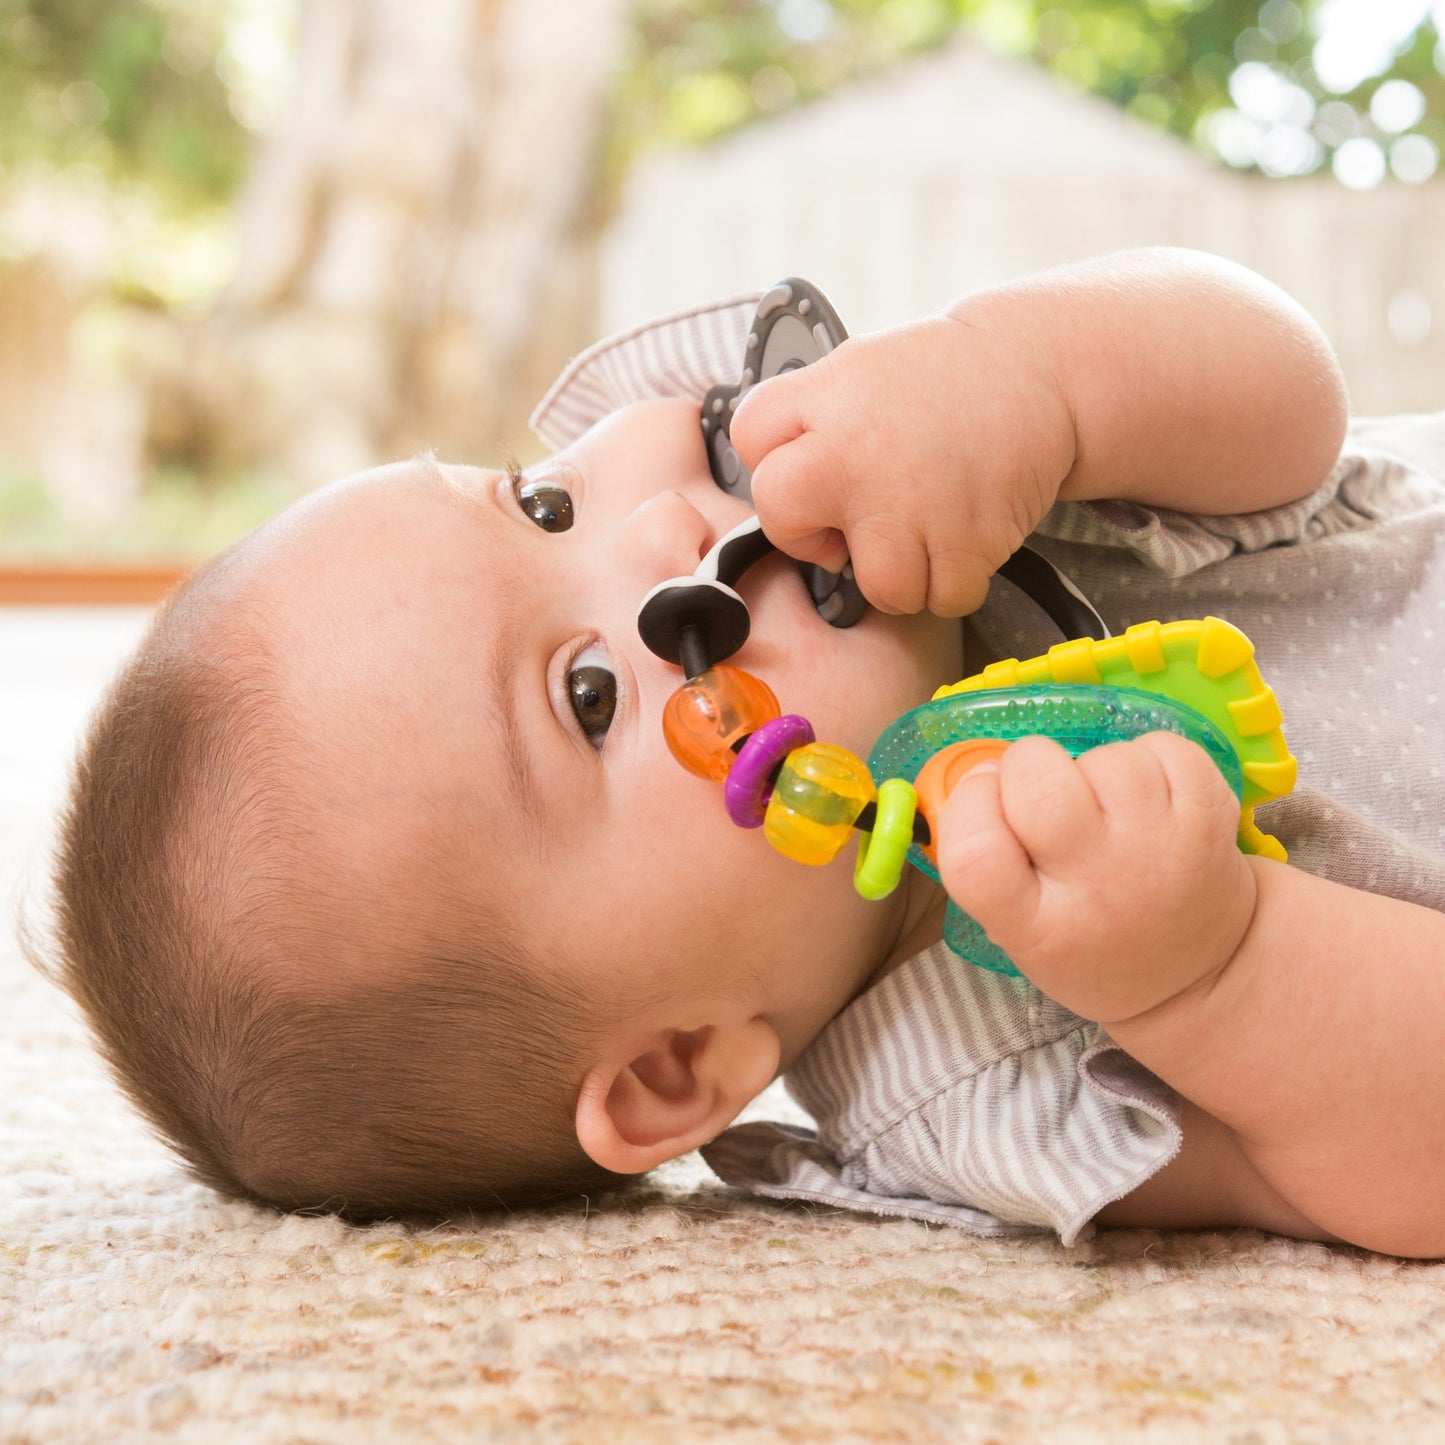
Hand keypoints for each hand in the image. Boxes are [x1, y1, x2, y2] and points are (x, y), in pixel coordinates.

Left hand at [729, 308, 1076, 616]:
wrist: (1038, 369)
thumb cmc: (941, 384)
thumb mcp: (859, 372)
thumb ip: (806, 423)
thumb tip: (775, 490)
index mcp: (826, 395)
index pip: (749, 438)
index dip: (776, 460)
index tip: (813, 464)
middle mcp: (855, 449)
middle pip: (780, 517)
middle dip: (810, 534)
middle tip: (854, 520)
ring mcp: (908, 501)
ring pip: (876, 585)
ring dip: (902, 571)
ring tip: (925, 526)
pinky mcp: (966, 540)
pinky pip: (942, 598)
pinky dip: (956, 581)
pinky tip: (964, 536)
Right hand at [934, 732, 1258, 1023]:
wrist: (1197, 971)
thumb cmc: (1087, 941)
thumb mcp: (1019, 934)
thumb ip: (986, 864)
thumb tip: (979, 772)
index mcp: (1038, 929)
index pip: (975, 854)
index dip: (968, 808)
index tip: (984, 802)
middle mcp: (1100, 889)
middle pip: (1037, 782)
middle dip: (1025, 767)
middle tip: (1041, 795)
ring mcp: (1162, 850)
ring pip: (1104, 758)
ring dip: (1094, 767)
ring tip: (1105, 808)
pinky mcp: (1211, 816)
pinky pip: (1160, 747)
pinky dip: (1148, 757)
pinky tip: (1148, 797)